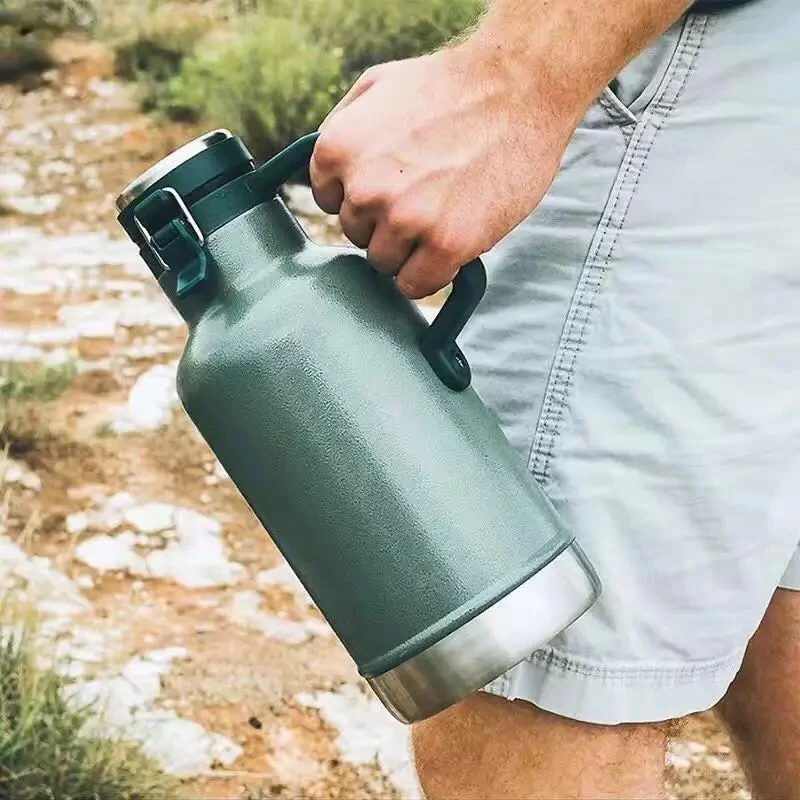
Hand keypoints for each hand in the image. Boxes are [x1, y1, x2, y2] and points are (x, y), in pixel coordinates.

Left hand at [309, 43, 578, 298]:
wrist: (519, 87)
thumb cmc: (452, 85)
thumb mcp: (376, 85)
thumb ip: (342, 129)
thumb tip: (329, 175)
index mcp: (338, 149)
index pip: (329, 202)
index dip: (363, 196)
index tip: (390, 185)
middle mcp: (364, 188)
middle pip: (357, 235)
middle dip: (385, 222)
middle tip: (424, 196)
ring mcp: (405, 219)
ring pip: (384, 263)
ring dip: (408, 249)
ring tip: (440, 216)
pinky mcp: (445, 244)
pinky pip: (415, 285)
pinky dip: (428, 275)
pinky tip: (445, 249)